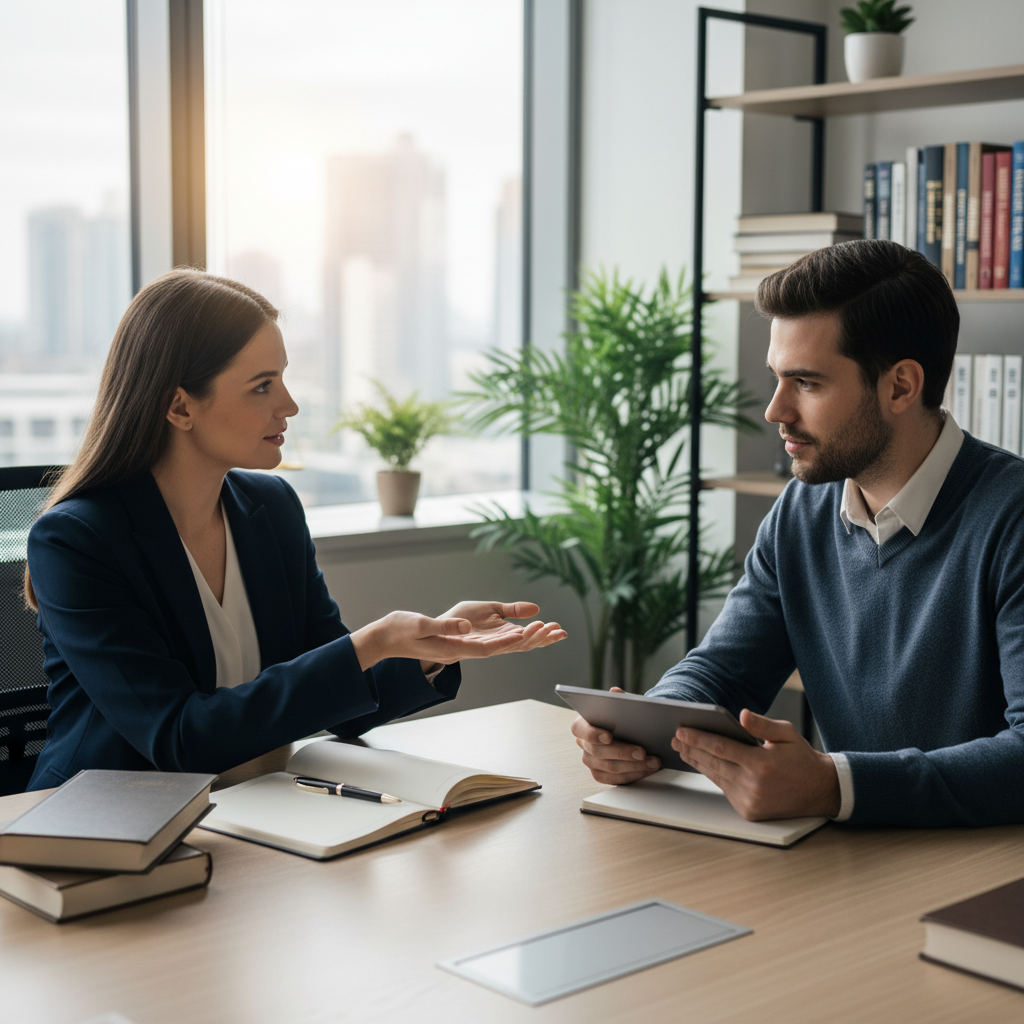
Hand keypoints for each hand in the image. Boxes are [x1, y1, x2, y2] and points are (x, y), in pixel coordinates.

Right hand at [350, 602, 565, 671]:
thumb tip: (465, 627)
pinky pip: (495, 639)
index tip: (531, 635)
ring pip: (504, 644)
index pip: (489, 648)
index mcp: (456, 648)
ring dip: (528, 637)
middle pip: (505, 648)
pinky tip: (526, 627)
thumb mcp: (421, 625)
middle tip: (556, 630)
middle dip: (531, 640)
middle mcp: (465, 650)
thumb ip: (443, 627)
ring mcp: (466, 646)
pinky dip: (513, 633)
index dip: (511, 642)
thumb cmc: (401, 630)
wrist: (387, 637)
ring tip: (552, 629)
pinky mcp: (464, 640)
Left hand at [439, 601, 565, 652]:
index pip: (530, 637)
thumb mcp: (493, 608)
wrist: (438, 626)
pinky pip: (495, 645)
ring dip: (530, 638)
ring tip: (544, 628)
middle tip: (560, 630)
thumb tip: (536, 608)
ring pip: (514, 645)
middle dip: (543, 638)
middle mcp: (499, 642)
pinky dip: (509, 640)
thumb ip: (513, 610)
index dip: (546, 635)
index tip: (561, 629)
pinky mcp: (475, 646)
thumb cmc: (463, 618)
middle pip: (526, 643)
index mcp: (505, 634)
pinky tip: (521, 634)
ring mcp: (489, 645)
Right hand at [570, 687, 661, 784]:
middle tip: (642, 752)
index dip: (593, 734)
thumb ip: (619, 699)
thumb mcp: (623, 705)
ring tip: (653, 761)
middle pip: (598, 752)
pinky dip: (634, 775)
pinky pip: (615, 780)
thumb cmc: (623, 717)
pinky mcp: (601, 775)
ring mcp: (591, 761)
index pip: (580, 730)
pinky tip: (648, 769)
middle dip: (622, 753)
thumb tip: (615, 692)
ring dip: (633, 766)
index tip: (609, 736)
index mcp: (582, 724)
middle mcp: (584, 744)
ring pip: (609, 768)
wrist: (631, 731)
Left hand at [672, 709, 840, 819]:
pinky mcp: (749, 811)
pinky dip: (712, 775)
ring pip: (716, 777)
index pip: (721, 748)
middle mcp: (753, 785)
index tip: (681, 730)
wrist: (820, 790)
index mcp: (761, 763)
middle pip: (713, 763)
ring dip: (697, 762)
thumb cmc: (801, 758)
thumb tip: (740, 714)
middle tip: (675, 738)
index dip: (698, 738)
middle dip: (691, 749)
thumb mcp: (786, 733)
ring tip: (683, 749)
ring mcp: (750, 801)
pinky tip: (702, 764)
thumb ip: (761, 724)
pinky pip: (725, 789)